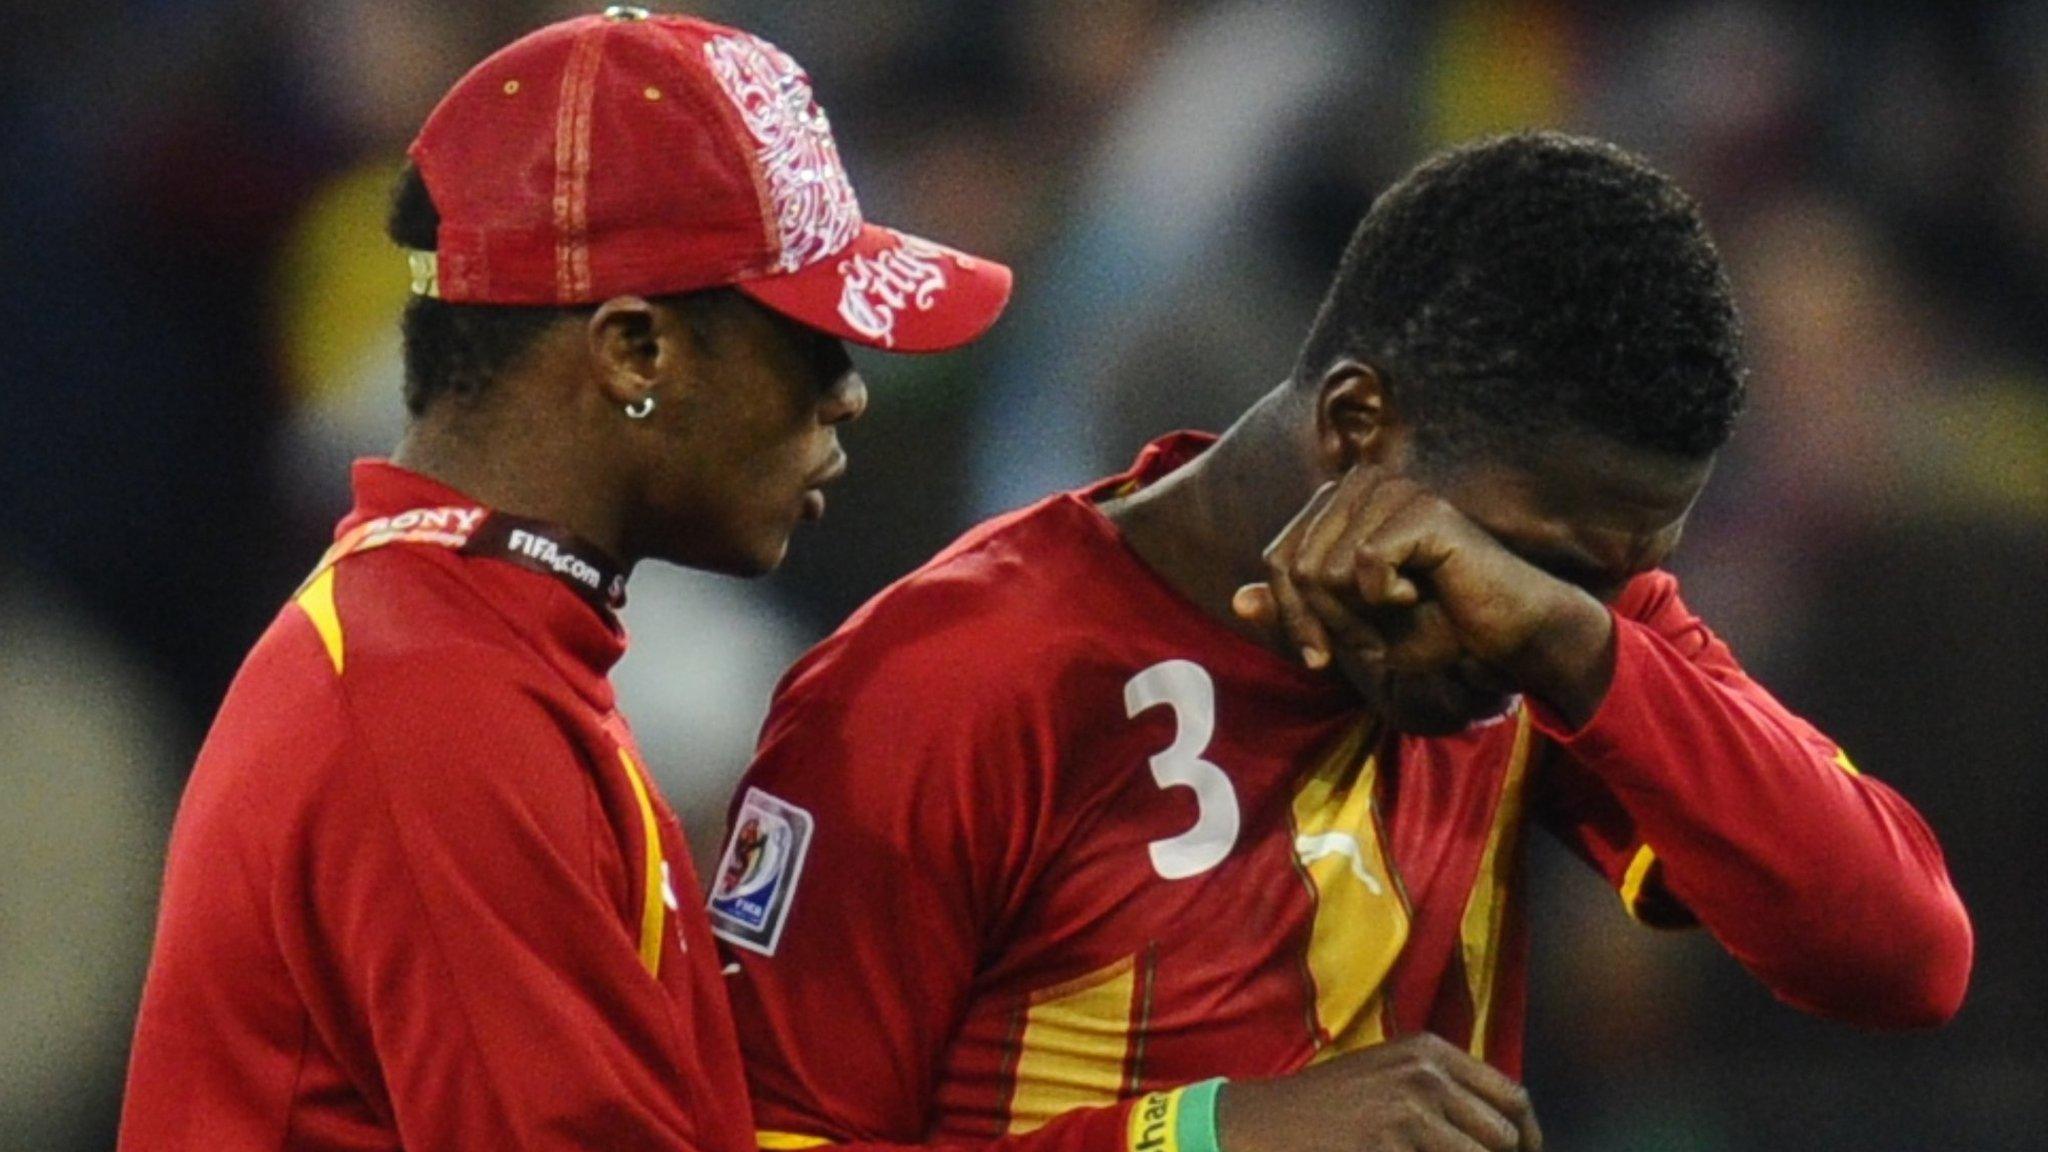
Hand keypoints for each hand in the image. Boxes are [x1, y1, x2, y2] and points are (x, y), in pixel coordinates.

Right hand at [1217, 1033, 1541, 1151]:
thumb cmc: (1328, 1105)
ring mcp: (1409, 1111)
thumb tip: (1509, 1129)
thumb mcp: (1390, 1073)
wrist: (1264, 1122)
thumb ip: (1445, 1087)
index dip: (1529, 1138)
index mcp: (1430, 1051)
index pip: (1513, 1097)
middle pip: (1506, 1135)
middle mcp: (1426, 1074)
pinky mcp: (1390, 1145)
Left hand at [1233, 467, 1615, 727]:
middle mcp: (1361, 486)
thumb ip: (1296, 612)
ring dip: (1359, 614)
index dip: (1290, 616)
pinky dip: (1387, 597)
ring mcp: (1393, 491)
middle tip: (1369, 640)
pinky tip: (1424, 591)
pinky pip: (1363, 564)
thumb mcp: (1348, 630)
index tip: (1318, 659)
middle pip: (1294, 563)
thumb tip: (1238, 600)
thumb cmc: (1432, 632)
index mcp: (1339, 504)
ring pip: (1323, 567)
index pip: (1277, 557)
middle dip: (1323, 620)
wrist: (1503, 642)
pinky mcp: (1422, 509)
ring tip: (1402, 612)